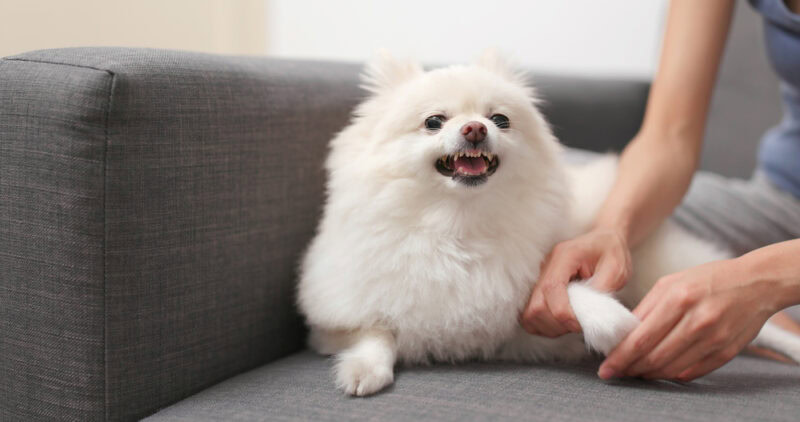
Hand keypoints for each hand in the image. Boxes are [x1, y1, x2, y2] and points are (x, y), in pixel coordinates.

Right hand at [520, 227, 631, 336]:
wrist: (603, 241)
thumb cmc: (610, 251)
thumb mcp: (616, 267)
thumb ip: (603, 289)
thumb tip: (590, 314)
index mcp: (564, 257)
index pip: (552, 288)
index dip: (563, 313)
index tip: (580, 324)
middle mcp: (546, 267)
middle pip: (536, 306)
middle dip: (557, 324)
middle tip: (578, 325)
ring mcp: (540, 278)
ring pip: (529, 314)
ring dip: (550, 327)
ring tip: (571, 323)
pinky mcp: (539, 289)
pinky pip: (530, 316)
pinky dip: (544, 326)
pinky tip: (562, 323)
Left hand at [598, 259, 780, 380]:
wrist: (756, 283)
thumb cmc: (707, 279)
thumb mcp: (670, 283)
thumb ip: (646, 309)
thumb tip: (623, 335)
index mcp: (678, 298)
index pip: (641, 338)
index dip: (620, 357)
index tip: (605, 367)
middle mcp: (697, 320)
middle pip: (654, 357)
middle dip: (631, 368)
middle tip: (618, 372)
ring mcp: (714, 338)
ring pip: (672, 368)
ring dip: (649, 374)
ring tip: (636, 371)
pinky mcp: (727, 352)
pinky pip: (693, 372)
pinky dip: (673, 374)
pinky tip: (662, 370)